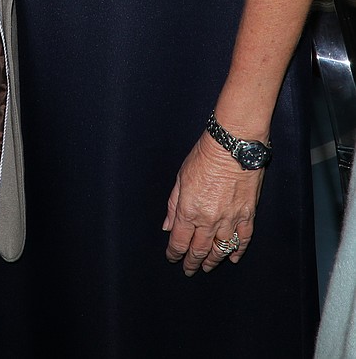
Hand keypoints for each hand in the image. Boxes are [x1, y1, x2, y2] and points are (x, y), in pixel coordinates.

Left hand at [163, 133, 263, 275]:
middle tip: (189, 269)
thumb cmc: (204, 157)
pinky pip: (243, 239)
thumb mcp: (180, 177)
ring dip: (213, 260)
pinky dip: (238, 250)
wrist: (233, 146)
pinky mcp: (247, 215)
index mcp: (189, 210)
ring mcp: (230, 220)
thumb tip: (167, 226)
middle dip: (192, 262)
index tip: (173, 258)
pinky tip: (233, 257)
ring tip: (208, 266)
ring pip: (220, 249)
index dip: (175, 253)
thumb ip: (173, 204)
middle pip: (199, 250)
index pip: (179, 241)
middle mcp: (209, 220)